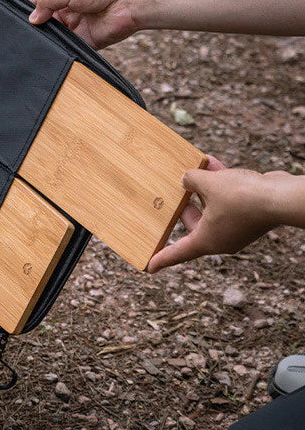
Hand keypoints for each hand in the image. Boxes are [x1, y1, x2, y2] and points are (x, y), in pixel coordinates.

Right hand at [26, 0, 144, 48]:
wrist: (132, 0)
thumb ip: (47, 1)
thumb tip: (31, 19)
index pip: (39, 1)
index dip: (27, 9)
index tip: (13, 19)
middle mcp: (69, 9)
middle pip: (45, 21)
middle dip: (36, 27)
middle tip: (22, 35)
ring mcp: (77, 26)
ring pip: (55, 36)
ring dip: (47, 40)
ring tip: (34, 44)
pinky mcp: (86, 41)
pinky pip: (69, 48)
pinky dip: (61, 51)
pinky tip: (52, 52)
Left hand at [147, 157, 287, 272]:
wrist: (282, 197)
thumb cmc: (242, 197)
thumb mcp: (209, 185)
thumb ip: (192, 180)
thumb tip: (188, 177)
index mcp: (207, 241)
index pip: (178, 253)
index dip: (162, 258)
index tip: (148, 267)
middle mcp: (222, 239)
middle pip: (194, 223)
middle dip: (184, 205)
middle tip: (175, 191)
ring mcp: (237, 228)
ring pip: (213, 208)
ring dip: (204, 188)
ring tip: (194, 168)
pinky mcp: (250, 214)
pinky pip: (229, 199)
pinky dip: (220, 184)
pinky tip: (212, 162)